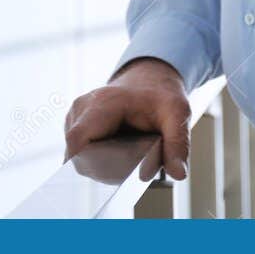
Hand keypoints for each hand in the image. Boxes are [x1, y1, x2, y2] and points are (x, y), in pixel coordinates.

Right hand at [63, 58, 191, 180]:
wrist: (150, 79)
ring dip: (101, 163)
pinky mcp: (76, 125)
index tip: (109, 175)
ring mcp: (76, 116)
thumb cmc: (160, 93)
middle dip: (104, 166)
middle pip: (79, 155)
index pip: (77, 139)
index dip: (87, 162)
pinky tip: (117, 150)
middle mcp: (82, 108)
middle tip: (132, 162)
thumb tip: (179, 173)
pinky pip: (80, 152)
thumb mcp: (177, 114)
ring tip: (127, 152)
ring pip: (79, 156)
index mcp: (103, 103)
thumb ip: (178, 144)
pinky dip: (98, 157)